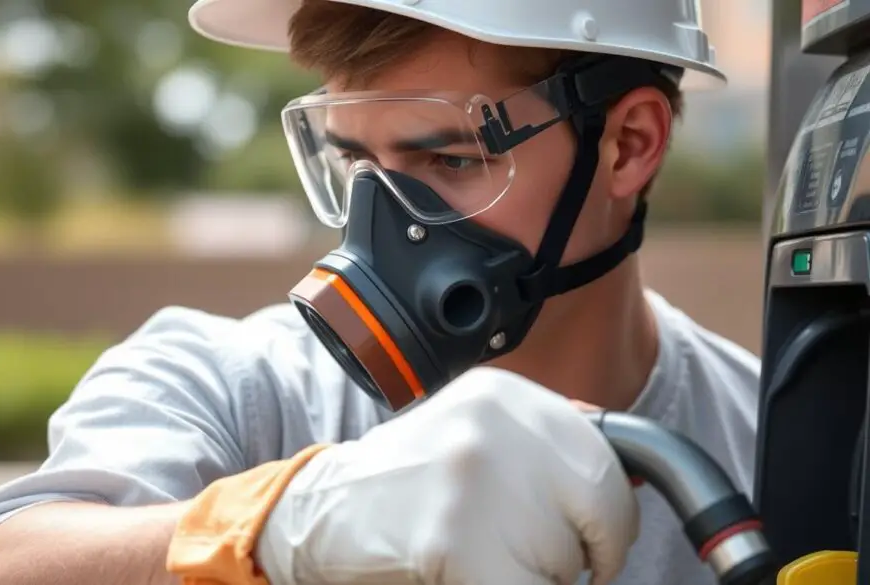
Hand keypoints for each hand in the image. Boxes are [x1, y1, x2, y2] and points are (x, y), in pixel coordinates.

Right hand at [255, 367, 639, 584]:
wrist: (327, 510)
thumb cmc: (411, 481)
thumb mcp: (477, 433)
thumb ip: (546, 443)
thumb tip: (634, 476)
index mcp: (503, 394)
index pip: (606, 458)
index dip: (608, 511)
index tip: (593, 534)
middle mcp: (491, 426)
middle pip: (602, 506)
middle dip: (593, 548)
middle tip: (550, 561)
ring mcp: (472, 481)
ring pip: (570, 558)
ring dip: (544, 573)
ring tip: (486, 552)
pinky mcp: (456, 542)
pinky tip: (477, 574)